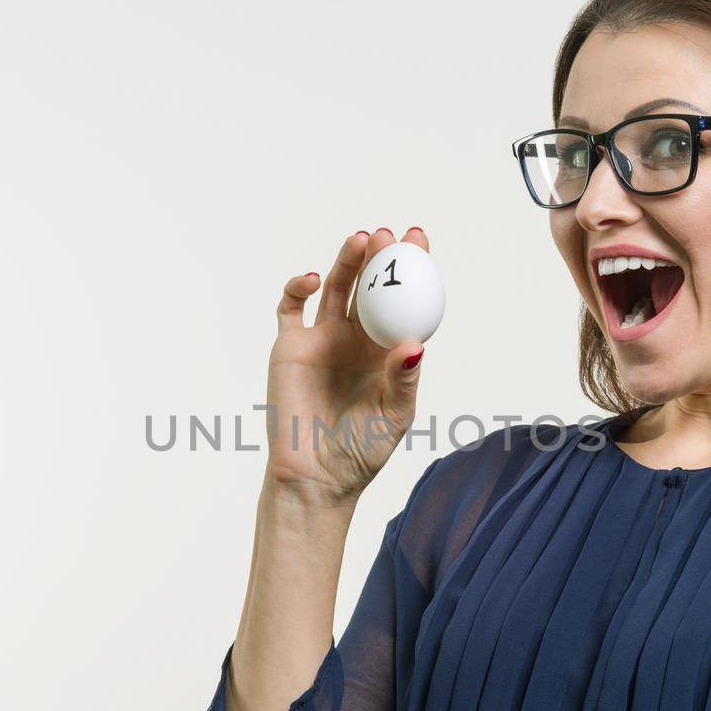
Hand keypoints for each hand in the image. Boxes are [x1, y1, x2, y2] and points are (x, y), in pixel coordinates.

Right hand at [262, 227, 429, 505]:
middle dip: (381, 256)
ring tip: (360, 241)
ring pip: (336, 288)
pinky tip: (314, 278)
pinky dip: (298, 287)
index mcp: (386, 350)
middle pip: (370, 286)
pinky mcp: (291, 346)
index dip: (412, 268)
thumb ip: (403, 379)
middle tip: (389, 235)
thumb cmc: (361, 451)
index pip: (403, 300)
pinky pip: (291, 308)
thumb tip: (415, 345)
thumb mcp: (394, 415)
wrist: (316, 476)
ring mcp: (322, 339)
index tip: (419, 242)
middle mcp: (356, 339)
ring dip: (346, 262)